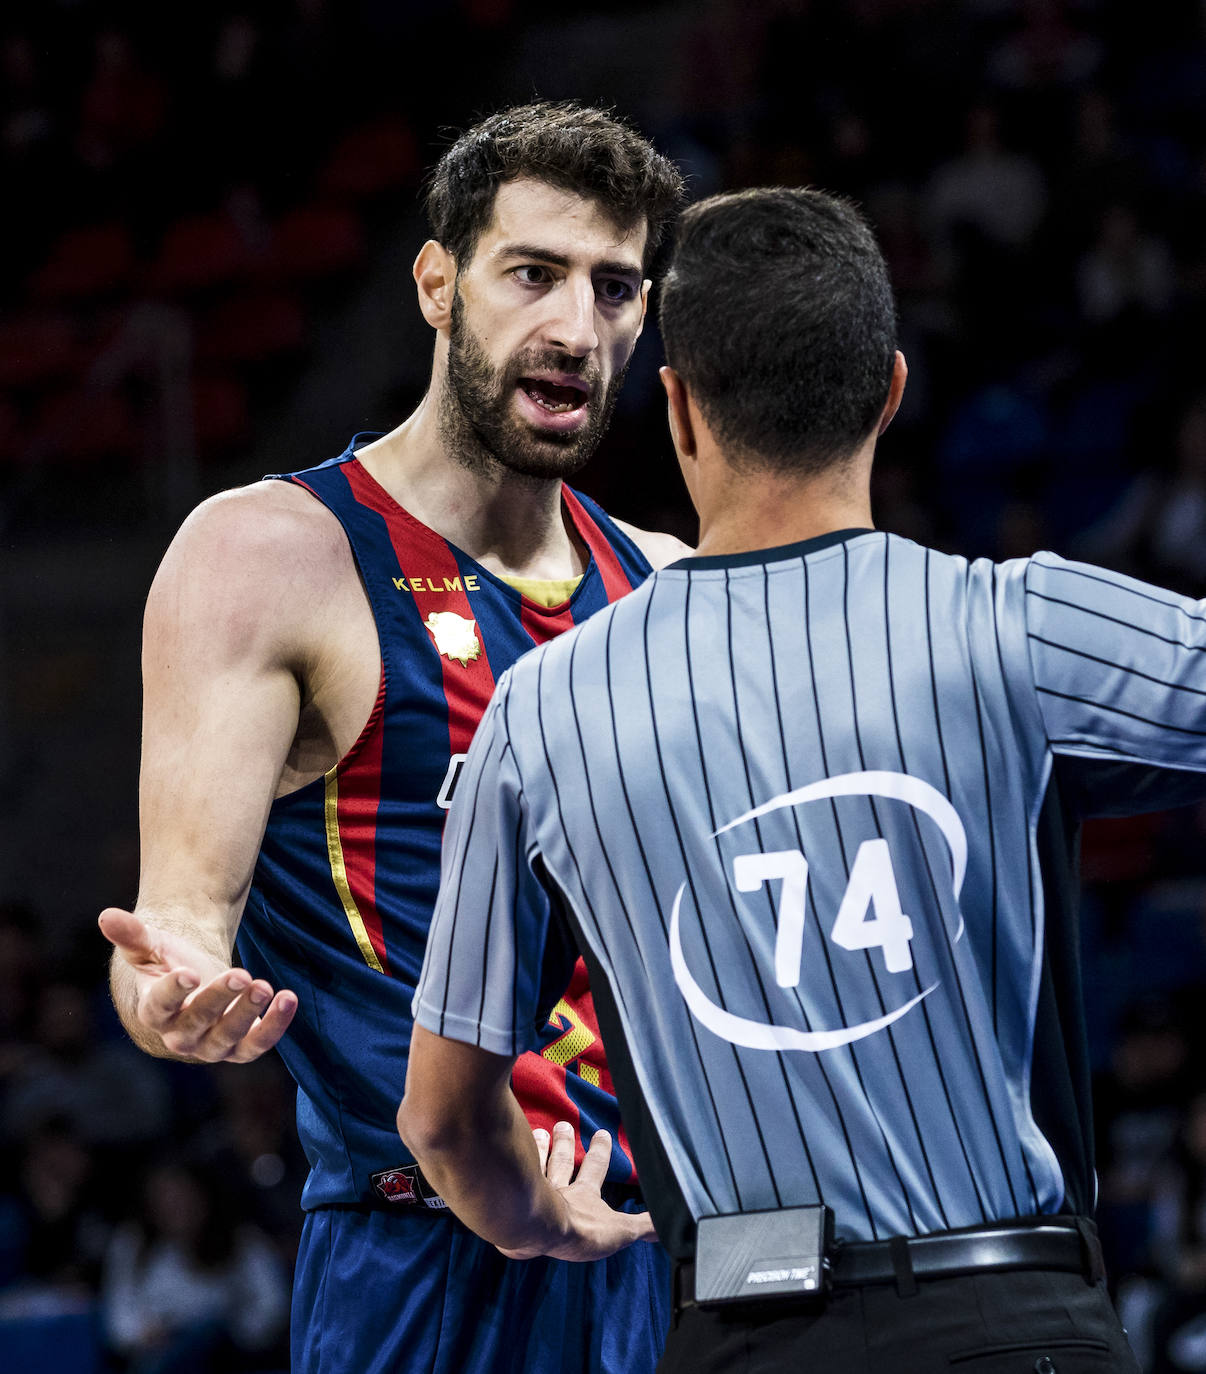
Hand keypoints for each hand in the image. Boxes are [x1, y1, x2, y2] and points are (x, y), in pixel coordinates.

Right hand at [98, 907, 296, 1061]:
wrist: (191, 983)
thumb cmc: (165, 962)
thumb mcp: (148, 945)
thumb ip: (131, 934)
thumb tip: (106, 916)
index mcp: (152, 1009)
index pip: (158, 1007)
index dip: (173, 993)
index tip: (189, 973)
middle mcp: (179, 1034)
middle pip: (197, 1023)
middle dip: (219, 1000)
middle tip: (241, 975)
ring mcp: (209, 1044)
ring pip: (227, 1038)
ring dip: (248, 1014)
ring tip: (265, 986)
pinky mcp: (238, 1046)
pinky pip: (256, 1045)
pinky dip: (274, 1026)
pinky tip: (288, 999)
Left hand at [497, 1121, 656, 1261]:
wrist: (539, 1229)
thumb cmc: (580, 1230)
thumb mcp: (620, 1230)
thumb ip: (644, 1226)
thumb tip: (668, 1224)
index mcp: (585, 1195)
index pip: (596, 1168)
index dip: (600, 1152)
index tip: (603, 1132)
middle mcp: (560, 1188)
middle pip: (563, 1161)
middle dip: (566, 1143)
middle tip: (564, 1123)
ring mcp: (534, 1190)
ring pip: (538, 1164)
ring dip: (541, 1149)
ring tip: (540, 1132)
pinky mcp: (513, 1195)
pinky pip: (513, 1174)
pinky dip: (512, 1162)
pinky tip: (506, 1153)